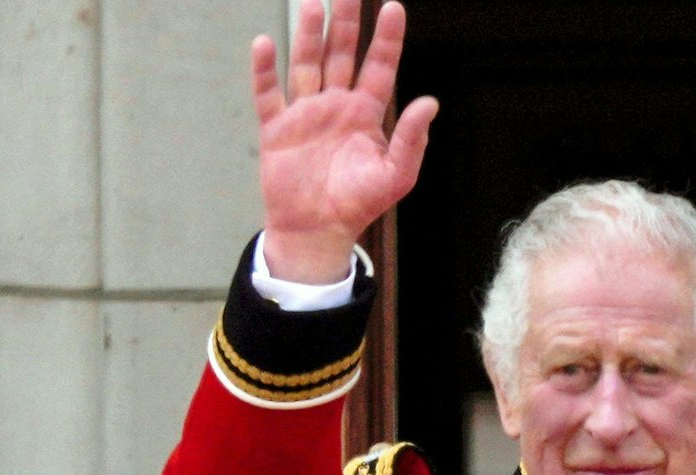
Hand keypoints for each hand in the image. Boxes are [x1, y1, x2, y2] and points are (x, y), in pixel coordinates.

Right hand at [252, 0, 437, 282]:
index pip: (380, 66)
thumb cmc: (359, 204)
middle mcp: (336, 106)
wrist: (318, 231)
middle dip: (346, 23)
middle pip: (341, 54)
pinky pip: (268, 92)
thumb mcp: (396, 175)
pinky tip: (265, 44)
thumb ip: (411, 139)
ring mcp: (305, 113)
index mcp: (367, 114)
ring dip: (309, 36)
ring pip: (307, 64)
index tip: (393, 7)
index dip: (386, 38)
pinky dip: (264, 69)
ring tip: (312, 5)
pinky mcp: (277, 128)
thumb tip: (430, 102)